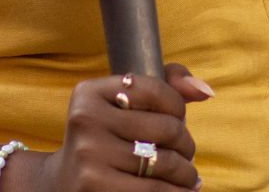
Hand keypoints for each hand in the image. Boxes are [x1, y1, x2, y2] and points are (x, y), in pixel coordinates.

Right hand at [13, 65, 211, 189]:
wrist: (63, 184)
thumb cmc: (107, 141)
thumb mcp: (124, 106)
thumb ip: (166, 87)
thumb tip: (204, 91)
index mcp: (90, 93)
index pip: (156, 89)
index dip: (177, 107)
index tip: (176, 121)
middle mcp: (86, 120)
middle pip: (168, 128)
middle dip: (186, 145)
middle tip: (185, 156)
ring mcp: (89, 156)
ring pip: (167, 163)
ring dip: (187, 174)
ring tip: (187, 178)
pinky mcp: (96, 187)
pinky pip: (157, 190)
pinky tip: (178, 191)